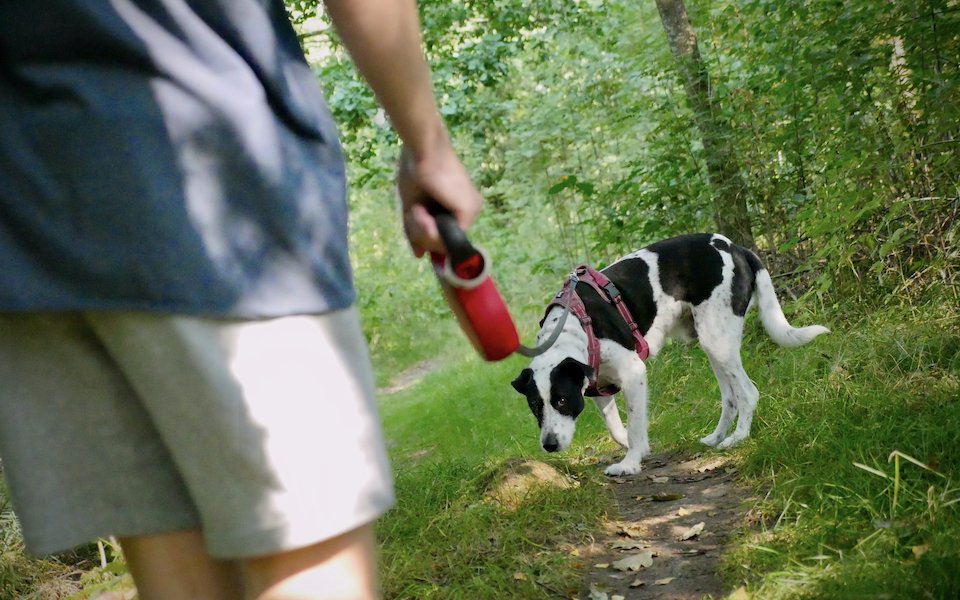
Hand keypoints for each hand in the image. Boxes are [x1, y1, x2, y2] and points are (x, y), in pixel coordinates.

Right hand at [397, 138, 482, 257]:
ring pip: (443, 243)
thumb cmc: (416, 171)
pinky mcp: (468, 211)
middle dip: (421, 233)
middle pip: (443, 242)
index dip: (427, 238)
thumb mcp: (413, 208)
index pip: (444, 237)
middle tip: (414, 211)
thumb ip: (417, 232)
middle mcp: (469, 211)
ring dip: (422, 230)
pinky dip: (428, 229)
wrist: (421, 151)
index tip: (415, 228)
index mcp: (458, 208)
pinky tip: (422, 210)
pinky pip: (444, 238)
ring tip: (417, 208)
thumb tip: (420, 256)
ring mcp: (471, 212)